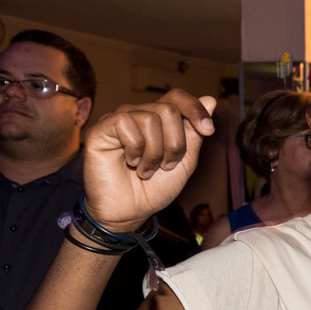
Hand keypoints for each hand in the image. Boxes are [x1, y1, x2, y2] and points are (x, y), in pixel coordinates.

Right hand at [83, 90, 215, 230]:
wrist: (131, 212)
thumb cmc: (155, 188)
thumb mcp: (185, 161)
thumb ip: (195, 133)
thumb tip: (210, 100)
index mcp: (158, 119)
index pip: (177, 97)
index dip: (195, 109)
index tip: (208, 130)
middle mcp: (138, 114)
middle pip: (168, 110)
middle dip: (175, 144)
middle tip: (166, 166)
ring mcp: (119, 120)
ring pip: (150, 119)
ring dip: (155, 153)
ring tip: (147, 170)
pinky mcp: (101, 129)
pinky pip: (126, 124)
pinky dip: (135, 150)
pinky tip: (130, 163)